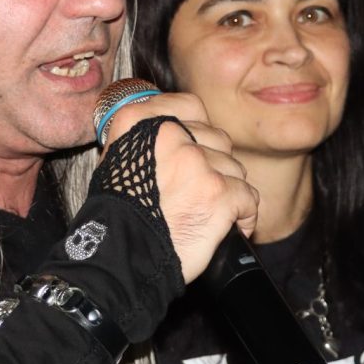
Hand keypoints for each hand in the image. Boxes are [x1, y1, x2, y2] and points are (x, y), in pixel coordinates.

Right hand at [102, 92, 258, 283]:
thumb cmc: (118, 216)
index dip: (198, 130)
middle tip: (195, 193)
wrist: (121, 257)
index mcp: (140, 121)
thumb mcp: (115, 160)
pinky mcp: (220, 192)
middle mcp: (170, 134)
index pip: (191, 106)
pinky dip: (243, 216)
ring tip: (206, 214)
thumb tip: (174, 126)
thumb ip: (145, 137)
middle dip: (214, 166)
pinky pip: (249, 198)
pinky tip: (228, 228)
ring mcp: (197, 162)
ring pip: (236, 169)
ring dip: (227, 192)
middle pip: (218, 140)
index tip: (194, 151)